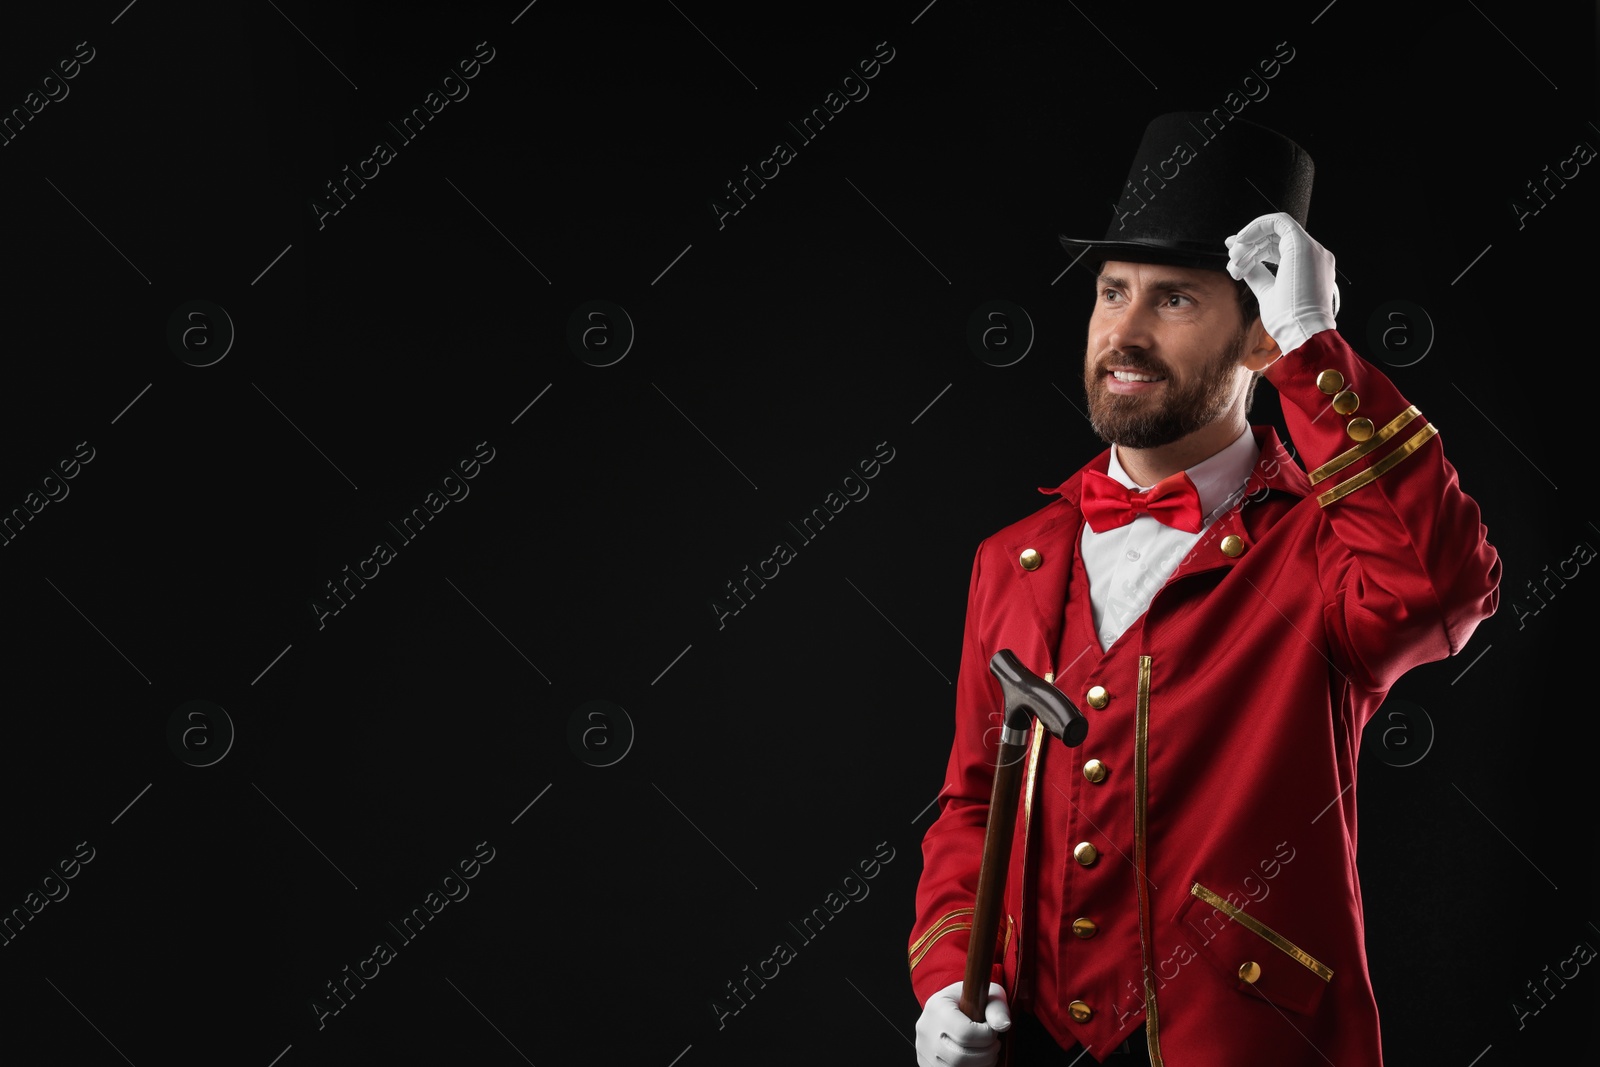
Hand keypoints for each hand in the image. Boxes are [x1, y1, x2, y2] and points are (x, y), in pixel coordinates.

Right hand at [915, 981, 1010, 1066]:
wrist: (950, 1007)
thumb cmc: (969, 999)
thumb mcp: (985, 994)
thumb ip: (996, 1007)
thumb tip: (1003, 1025)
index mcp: (937, 1007)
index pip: (964, 1032)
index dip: (987, 1036)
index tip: (992, 1030)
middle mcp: (926, 1030)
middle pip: (959, 1057)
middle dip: (986, 1054)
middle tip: (994, 1044)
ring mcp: (923, 1049)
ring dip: (980, 1064)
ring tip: (987, 1052)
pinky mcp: (926, 1063)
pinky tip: (977, 1060)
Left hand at [1224, 212, 1338, 355]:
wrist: (1303, 332)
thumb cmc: (1288, 322)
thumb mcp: (1267, 293)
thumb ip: (1257, 274)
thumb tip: (1240, 262)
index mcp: (1309, 268)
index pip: (1279, 249)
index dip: (1255, 249)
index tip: (1235, 259)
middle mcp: (1315, 256)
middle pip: (1275, 239)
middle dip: (1248, 247)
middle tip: (1233, 261)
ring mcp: (1311, 249)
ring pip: (1275, 229)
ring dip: (1249, 241)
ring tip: (1235, 260)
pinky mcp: (1302, 245)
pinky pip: (1277, 221)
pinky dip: (1256, 228)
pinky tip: (1242, 241)